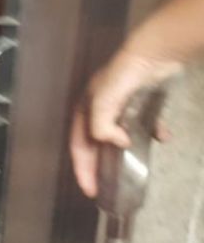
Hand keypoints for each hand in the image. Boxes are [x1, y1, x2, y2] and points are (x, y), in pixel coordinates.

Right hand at [69, 50, 177, 197]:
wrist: (153, 51)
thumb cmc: (123, 76)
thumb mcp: (104, 102)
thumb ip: (102, 127)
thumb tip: (118, 144)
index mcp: (86, 110)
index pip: (79, 146)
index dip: (83, 169)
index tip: (90, 191)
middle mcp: (100, 110)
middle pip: (97, 145)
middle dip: (101, 166)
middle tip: (108, 187)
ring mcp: (122, 106)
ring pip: (120, 136)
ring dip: (127, 151)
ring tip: (134, 167)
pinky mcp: (143, 102)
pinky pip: (145, 123)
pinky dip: (152, 132)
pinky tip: (163, 137)